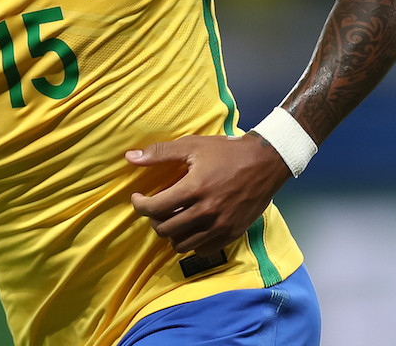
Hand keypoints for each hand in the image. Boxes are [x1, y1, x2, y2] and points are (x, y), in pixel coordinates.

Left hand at [126, 133, 291, 256]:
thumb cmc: (226, 152)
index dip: (140, 205)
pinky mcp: (232, 234)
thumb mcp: (192, 146)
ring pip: (182, 244)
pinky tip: (190, 226)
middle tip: (155, 208)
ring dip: (171, 233)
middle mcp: (207, 212)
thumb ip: (159, 153)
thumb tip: (130, 157)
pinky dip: (191, 242)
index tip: (139, 198)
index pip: (155, 208)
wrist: (265, 163)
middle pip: (165, 229)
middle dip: (153, 219)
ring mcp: (221, 226)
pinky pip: (202, 250)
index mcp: (194, 189)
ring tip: (172, 217)